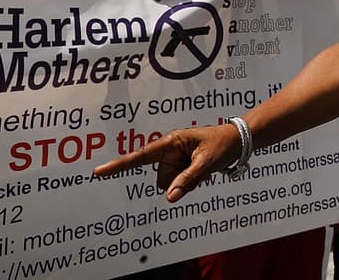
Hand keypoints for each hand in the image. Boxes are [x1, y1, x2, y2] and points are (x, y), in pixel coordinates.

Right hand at [92, 124, 240, 201]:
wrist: (240, 141)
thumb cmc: (223, 144)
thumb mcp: (207, 162)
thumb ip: (188, 179)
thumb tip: (169, 198)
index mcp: (172, 141)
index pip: (141, 157)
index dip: (119, 165)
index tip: (98, 171)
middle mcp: (170, 150)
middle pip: (161, 178)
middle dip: (178, 179)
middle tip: (201, 165)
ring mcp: (175, 159)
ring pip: (170, 183)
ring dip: (186, 181)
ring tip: (204, 165)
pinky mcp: (181, 166)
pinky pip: (179, 184)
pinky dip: (190, 182)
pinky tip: (203, 170)